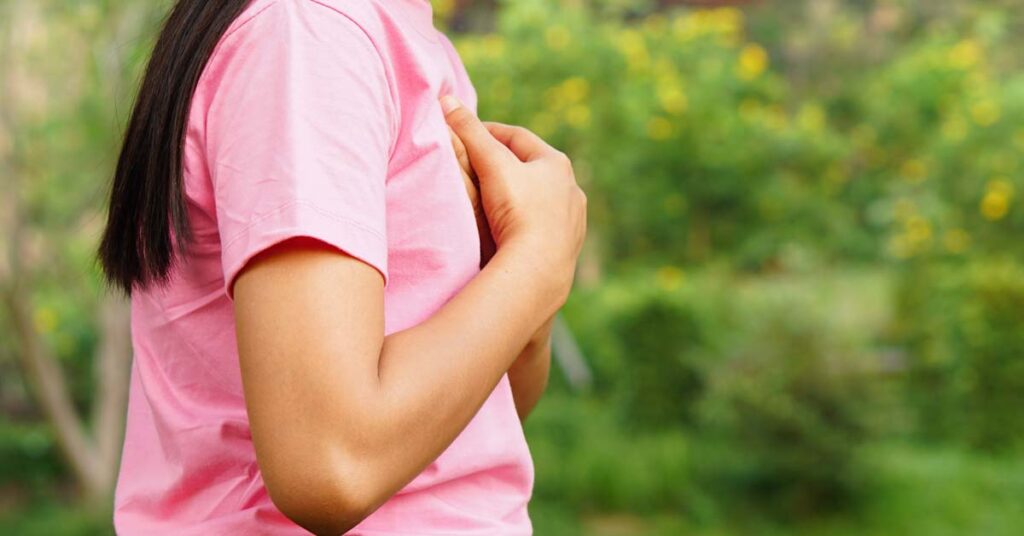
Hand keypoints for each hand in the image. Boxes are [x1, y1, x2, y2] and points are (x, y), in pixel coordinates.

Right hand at [442, 96, 586, 301]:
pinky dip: (525, 224)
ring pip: (539, 200)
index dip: (488, 132)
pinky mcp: (568, 249)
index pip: (517, 137)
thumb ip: (469, 132)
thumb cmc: (518, 211)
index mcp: (556, 163)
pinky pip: (542, 228)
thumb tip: (446, 99)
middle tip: (475, 167)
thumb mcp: (491, 165)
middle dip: (503, 165)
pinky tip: (509, 233)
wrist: (539, 271)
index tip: (465, 135)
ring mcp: (572, 221)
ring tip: (491, 202)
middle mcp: (571, 189)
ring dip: (517, 197)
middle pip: (530, 168)